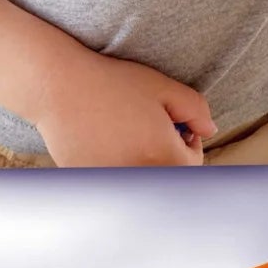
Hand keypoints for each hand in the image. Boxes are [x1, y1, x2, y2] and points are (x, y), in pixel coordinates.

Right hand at [32, 48, 216, 166]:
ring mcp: (112, 184)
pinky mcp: (89, 184)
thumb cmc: (113, 83)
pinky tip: (105, 142)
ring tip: (128, 135)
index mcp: (163, 156)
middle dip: (168, 156)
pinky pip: (115, 182)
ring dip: (143, 165)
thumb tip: (209, 132)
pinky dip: (117, 168)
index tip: (174, 124)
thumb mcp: (163, 87)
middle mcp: (139, 177)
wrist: (59, 87)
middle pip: (168, 177)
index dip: (188, 143)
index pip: (192, 165)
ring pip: (142, 182)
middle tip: (151, 129)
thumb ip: (196, 110)